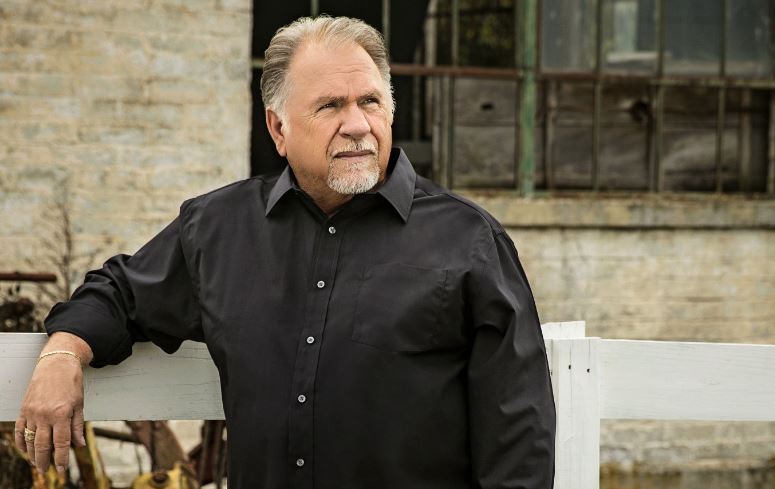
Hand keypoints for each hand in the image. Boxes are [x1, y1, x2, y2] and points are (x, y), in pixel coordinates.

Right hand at [15, 352, 86, 475]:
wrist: (56, 364)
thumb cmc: (71, 383)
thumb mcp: (80, 404)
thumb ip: (78, 426)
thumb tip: (79, 445)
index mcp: (62, 414)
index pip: (61, 443)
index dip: (61, 458)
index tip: (63, 469)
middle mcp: (45, 415)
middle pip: (43, 445)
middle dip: (45, 461)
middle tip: (47, 470)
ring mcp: (32, 412)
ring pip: (30, 440)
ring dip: (32, 454)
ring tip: (38, 463)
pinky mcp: (24, 409)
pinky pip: (19, 430)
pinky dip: (21, 442)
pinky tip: (25, 450)